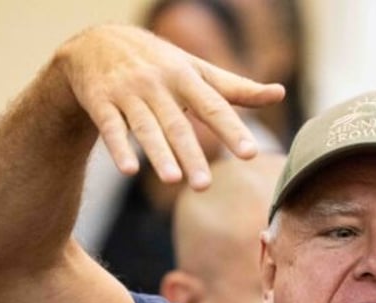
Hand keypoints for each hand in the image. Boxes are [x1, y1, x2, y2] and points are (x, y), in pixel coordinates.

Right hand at [54, 24, 284, 189]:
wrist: (96, 43)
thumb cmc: (159, 64)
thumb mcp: (196, 70)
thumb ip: (236, 88)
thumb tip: (280, 94)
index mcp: (186, 77)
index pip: (214, 107)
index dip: (232, 130)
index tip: (250, 154)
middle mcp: (158, 84)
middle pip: (178, 124)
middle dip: (191, 154)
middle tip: (205, 186)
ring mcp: (128, 92)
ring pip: (145, 127)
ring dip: (159, 154)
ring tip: (173, 180)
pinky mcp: (100, 101)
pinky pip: (111, 128)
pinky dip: (119, 148)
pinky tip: (129, 171)